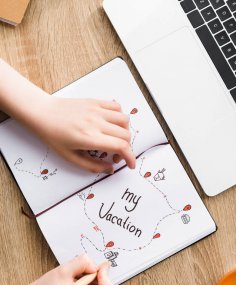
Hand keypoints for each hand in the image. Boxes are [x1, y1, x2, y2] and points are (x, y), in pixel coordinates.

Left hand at [0, 60, 134, 172]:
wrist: (43, 113)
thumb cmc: (54, 136)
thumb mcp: (70, 157)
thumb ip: (92, 166)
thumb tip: (110, 169)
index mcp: (89, 138)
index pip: (121, 146)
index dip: (130, 157)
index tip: (130, 164)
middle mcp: (96, 123)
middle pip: (125, 135)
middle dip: (126, 148)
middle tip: (114, 154)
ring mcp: (96, 110)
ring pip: (124, 120)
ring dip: (124, 132)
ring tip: (114, 138)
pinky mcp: (95, 102)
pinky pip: (116, 106)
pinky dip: (119, 116)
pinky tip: (111, 124)